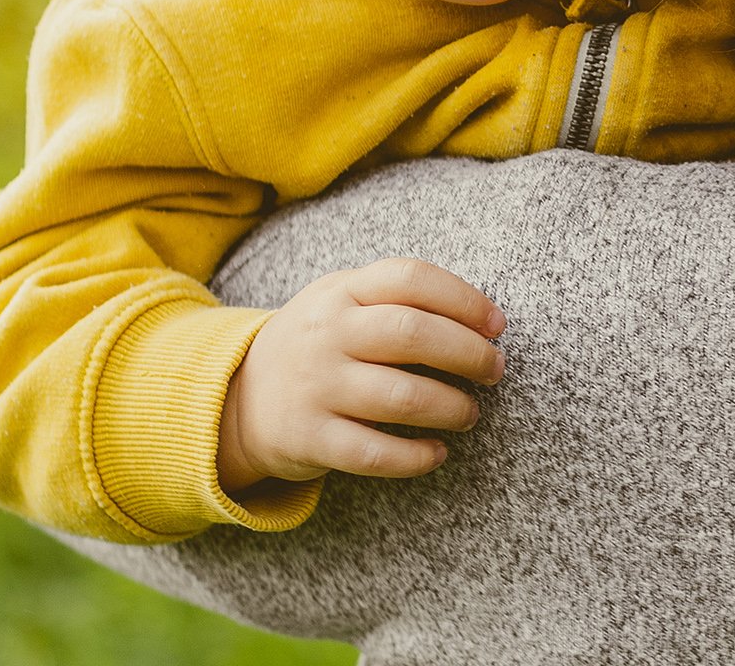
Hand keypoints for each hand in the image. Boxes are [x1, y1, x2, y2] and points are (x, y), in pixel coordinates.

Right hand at [217, 257, 507, 494]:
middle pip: (413, 334)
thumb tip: (481, 320)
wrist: (238, 398)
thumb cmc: (318, 345)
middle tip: (495, 371)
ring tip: (469, 413)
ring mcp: (316, 387)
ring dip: (452, 408)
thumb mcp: (340, 302)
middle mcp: (327, 334)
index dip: (464, 299)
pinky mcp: (311, 438)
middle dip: (469, 354)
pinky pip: (376, 453)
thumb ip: (397, 299)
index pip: (411, 278)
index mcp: (341, 291)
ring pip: (403, 397)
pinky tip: (437, 452)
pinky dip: (417, 456)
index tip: (497, 325)